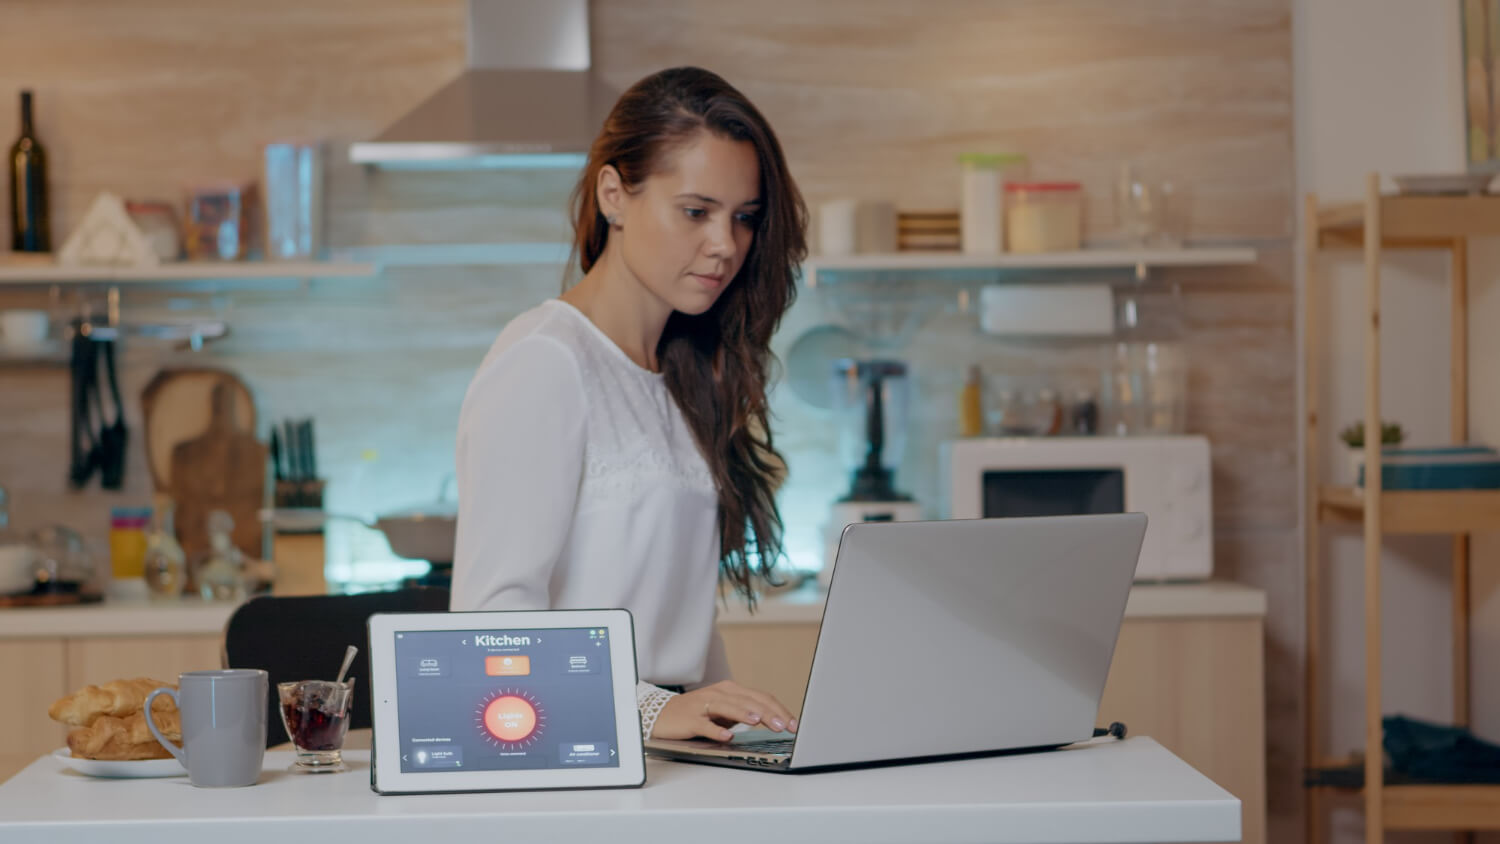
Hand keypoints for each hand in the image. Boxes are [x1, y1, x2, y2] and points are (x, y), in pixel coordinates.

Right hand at [650, 680, 798, 741]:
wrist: (663, 714)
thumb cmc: (697, 713)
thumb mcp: (724, 711)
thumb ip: (744, 713)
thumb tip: (770, 720)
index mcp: (731, 690)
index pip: (760, 697)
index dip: (778, 709)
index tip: (793, 724)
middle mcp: (720, 694)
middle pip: (749, 701)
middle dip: (769, 713)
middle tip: (784, 726)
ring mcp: (704, 705)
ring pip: (729, 707)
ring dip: (745, 714)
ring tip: (760, 722)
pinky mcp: (691, 719)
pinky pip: (706, 724)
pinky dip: (717, 730)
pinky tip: (727, 736)